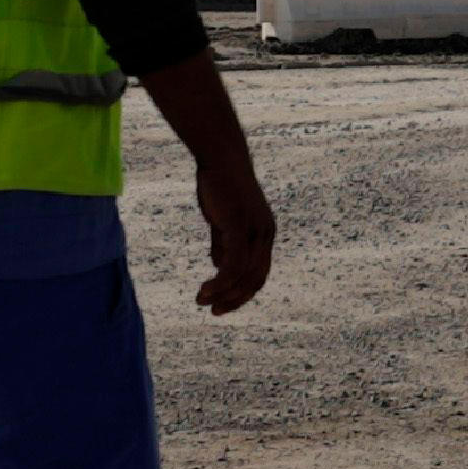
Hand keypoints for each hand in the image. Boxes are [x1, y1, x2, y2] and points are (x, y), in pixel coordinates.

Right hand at [138, 55, 271, 313]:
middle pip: (256, 279)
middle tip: (213, 311)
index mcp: (264, 234)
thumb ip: (223, 242)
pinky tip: (206, 287)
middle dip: (235, 299)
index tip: (221, 303)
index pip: (258, 272)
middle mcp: (265, 235)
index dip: (242, 291)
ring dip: (223, 293)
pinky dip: (221, 281)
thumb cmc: (220, 184)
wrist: (221, 157)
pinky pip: (233, 264)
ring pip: (244, 276)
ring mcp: (255, 232)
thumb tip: (219, 265)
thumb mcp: (223, 218)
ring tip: (202, 300)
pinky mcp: (241, 227)